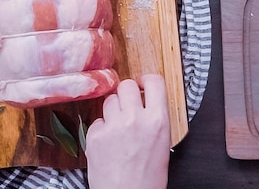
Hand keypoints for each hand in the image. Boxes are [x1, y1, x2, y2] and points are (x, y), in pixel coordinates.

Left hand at [85, 74, 170, 188]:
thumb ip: (155, 119)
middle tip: (129, 104)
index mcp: (158, 120)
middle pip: (127, 85)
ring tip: (118, 125)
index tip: (144, 83)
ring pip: (110, 100)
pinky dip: (102, 127)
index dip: (147, 80)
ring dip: (114, 108)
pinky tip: (108, 141)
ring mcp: (113, 126)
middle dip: (127, 93)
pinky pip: (97, 120)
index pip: (155, 82)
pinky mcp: (94, 136)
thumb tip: (147, 103)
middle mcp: (136, 118)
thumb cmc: (148, 179)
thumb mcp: (164, 143)